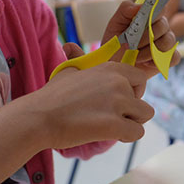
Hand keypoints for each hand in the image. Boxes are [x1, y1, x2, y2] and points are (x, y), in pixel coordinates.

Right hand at [34, 61, 154, 148]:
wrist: (38, 118)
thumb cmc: (51, 97)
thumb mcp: (68, 71)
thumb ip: (78, 61)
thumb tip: (70, 47)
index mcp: (110, 69)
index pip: (140, 78)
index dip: (134, 91)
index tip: (119, 100)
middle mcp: (118, 82)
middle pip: (144, 100)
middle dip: (131, 111)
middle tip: (112, 117)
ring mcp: (117, 103)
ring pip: (144, 116)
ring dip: (131, 123)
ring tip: (111, 127)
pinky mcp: (114, 124)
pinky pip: (137, 132)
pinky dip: (126, 137)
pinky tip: (109, 135)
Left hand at [100, 1, 181, 78]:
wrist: (115, 65)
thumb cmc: (116, 43)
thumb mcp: (115, 24)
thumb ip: (126, 10)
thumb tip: (140, 6)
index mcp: (150, 17)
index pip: (160, 8)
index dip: (153, 14)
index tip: (141, 22)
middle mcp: (161, 28)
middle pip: (163, 26)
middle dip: (145, 37)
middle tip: (131, 45)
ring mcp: (167, 43)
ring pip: (167, 42)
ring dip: (149, 51)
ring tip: (136, 57)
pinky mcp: (169, 58)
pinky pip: (174, 57)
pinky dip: (159, 61)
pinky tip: (147, 63)